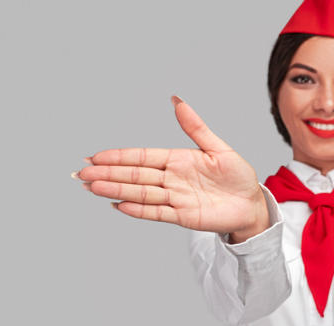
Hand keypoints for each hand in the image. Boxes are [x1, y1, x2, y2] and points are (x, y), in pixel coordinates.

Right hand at [75, 96, 268, 242]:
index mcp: (178, 160)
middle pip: (135, 175)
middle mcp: (173, 179)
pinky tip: (118, 205)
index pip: (143, 157)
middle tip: (81, 173)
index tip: (95, 156)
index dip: (120, 156)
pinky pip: (157, 212)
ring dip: (117, 190)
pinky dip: (138, 209)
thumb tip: (177, 101)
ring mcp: (176, 198)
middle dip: (108, 173)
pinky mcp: (183, 216)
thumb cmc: (238, 175)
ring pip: (141, 193)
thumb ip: (196, 128)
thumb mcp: (218, 148)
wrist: (252, 204)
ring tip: (93, 187)